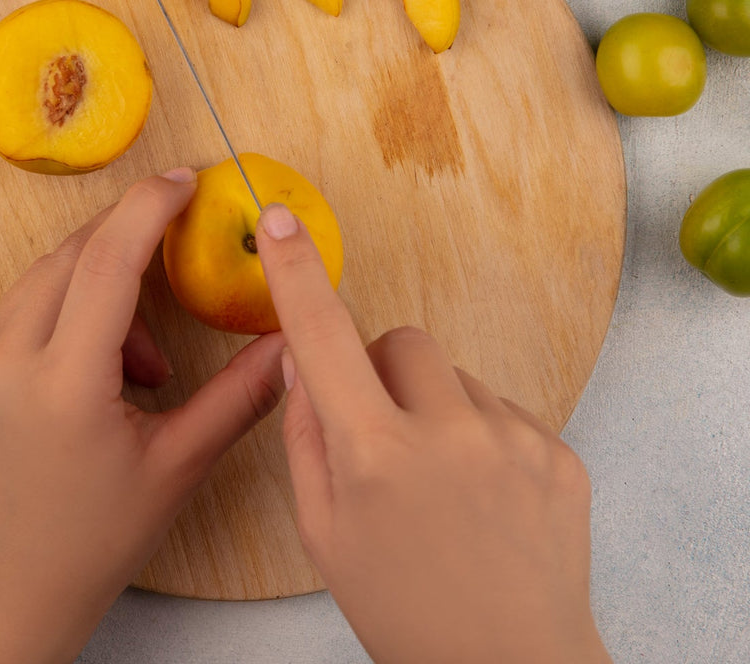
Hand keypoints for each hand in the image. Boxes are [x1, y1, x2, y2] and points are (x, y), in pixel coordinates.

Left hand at [0, 169, 285, 663]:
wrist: (4, 592)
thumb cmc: (94, 539)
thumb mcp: (178, 466)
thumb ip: (239, 397)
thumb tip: (290, 343)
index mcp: (64, 385)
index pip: (108, 261)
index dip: (149, 207)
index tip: (183, 180)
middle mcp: (5, 363)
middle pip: (73, 256)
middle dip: (128, 243)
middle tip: (173, 257)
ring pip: (42, 279)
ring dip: (96, 286)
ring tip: (137, 358)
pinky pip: (15, 311)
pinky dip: (61, 312)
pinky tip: (91, 365)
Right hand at [255, 203, 611, 663]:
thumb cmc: (403, 611)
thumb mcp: (323, 532)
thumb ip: (305, 435)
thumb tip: (301, 359)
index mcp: (375, 454)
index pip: (322, 337)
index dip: (295, 273)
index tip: (278, 224)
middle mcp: (447, 433)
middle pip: (401, 341)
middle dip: (382, 371)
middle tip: (385, 433)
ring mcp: (512, 439)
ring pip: (453, 375)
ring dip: (436, 407)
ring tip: (442, 481)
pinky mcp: (557, 451)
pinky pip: (501, 408)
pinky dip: (482, 435)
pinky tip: (483, 496)